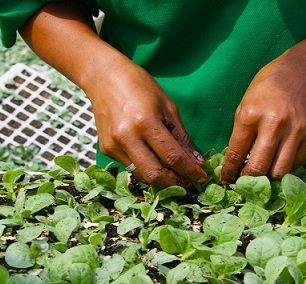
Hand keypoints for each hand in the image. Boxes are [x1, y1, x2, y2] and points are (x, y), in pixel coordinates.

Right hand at [88, 61, 206, 186]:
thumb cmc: (140, 87)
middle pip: (154, 174)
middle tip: (188, 182)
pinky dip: (145, 167)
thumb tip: (195, 162)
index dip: (190, 171)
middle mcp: (126, 137)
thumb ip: (181, 137)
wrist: (104, 78)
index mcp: (145, 122)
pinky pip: (130, 166)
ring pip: (141, 175)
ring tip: (174, 174)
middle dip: (175, 183)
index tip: (201, 177)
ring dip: (160, 179)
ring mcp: (113, 145)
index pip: (172, 157)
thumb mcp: (168, 107)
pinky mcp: (106, 149)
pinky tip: (153, 159)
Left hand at [220, 52, 305, 183]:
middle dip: (248, 179)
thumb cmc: (267, 88)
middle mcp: (275, 125)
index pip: (237, 153)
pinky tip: (278, 162)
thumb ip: (240, 134)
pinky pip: (297, 163)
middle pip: (260, 168)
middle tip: (244, 181)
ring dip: (269, 177)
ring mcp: (297, 131)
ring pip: (280, 171)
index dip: (229, 171)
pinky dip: (285, 167)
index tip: (226, 180)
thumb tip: (235, 162)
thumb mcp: (245, 105)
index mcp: (251, 116)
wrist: (302, 72)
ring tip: (263, 174)